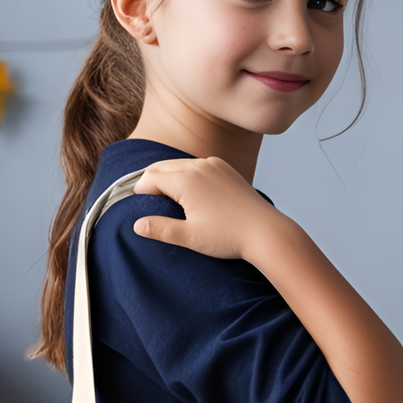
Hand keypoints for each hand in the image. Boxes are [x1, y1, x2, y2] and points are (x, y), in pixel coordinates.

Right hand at [131, 157, 291, 262]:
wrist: (266, 232)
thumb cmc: (228, 237)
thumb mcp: (190, 237)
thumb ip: (161, 229)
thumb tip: (137, 225)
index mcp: (186, 180)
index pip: (150, 178)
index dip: (140, 191)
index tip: (137, 205)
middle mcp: (199, 165)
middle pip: (162, 167)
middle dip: (151, 181)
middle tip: (145, 199)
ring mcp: (214, 164)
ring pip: (179, 165)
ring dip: (168, 177)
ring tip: (164, 197)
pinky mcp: (225, 169)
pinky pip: (197, 166)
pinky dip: (186, 175)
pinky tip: (188, 192)